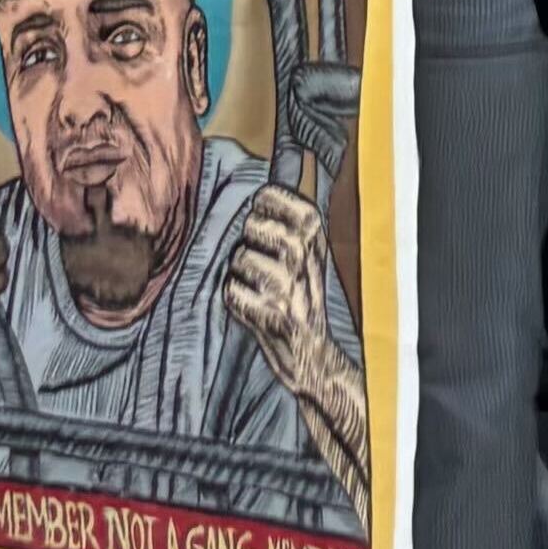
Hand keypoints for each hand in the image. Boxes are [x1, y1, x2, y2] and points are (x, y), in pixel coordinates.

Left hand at [219, 177, 374, 503]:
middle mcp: (304, 259)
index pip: (274, 196)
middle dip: (247, 242)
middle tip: (259, 263)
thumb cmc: (305, 302)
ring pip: (240, 258)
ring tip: (255, 288)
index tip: (263, 221)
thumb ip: (292, 225)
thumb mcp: (310, 258)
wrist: (315, 359)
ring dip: (238, 273)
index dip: (260, 206)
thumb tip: (263, 189)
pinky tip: (250, 306)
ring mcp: (288, 289)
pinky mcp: (272, 316)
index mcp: (316, 237)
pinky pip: (231, 292)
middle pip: (253, 225)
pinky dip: (233, 299)